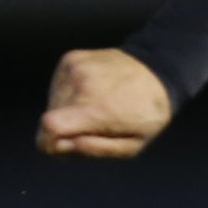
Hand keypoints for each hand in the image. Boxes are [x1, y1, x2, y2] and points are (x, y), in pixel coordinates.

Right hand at [37, 48, 172, 158]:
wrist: (158, 70)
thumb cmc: (147, 114)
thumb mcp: (133, 145)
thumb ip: (97, 149)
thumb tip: (64, 145)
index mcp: (98, 108)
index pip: (51, 126)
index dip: (49, 143)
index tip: (63, 147)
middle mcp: (83, 84)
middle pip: (51, 118)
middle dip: (65, 130)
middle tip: (92, 128)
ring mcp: (75, 67)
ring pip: (53, 102)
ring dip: (67, 111)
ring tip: (96, 108)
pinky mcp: (71, 58)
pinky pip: (58, 85)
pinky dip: (69, 94)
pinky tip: (93, 92)